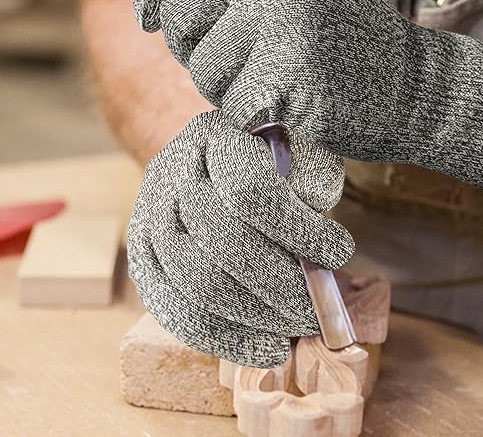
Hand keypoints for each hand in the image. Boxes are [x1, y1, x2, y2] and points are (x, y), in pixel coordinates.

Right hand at [127, 110, 352, 367]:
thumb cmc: (272, 162)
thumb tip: (320, 236)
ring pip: (199, 285)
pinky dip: (228, 340)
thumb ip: (312, 180)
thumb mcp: (300, 151)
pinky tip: (268, 348)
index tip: (339, 252)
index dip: (297, 229)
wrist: (213, 164)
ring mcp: (148, 218)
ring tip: (299, 328)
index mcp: (212, 134)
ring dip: (259, 318)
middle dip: (282, 287)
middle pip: (223, 244)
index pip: (249, 189)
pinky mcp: (143, 261)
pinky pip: (178, 313)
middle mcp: (170, 173)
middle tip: (320, 310)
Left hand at [131, 0, 482, 189]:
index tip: (149, 17)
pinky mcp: (290, 70)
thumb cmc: (337, 42)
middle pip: (177, 17)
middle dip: (196, 52)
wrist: (412, 89)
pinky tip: (288, 107)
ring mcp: (284, 15)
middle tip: (246, 63)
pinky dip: (253, 120)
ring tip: (275, 82)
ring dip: (227, 91)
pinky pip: (231, 106)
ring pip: (201, 69)